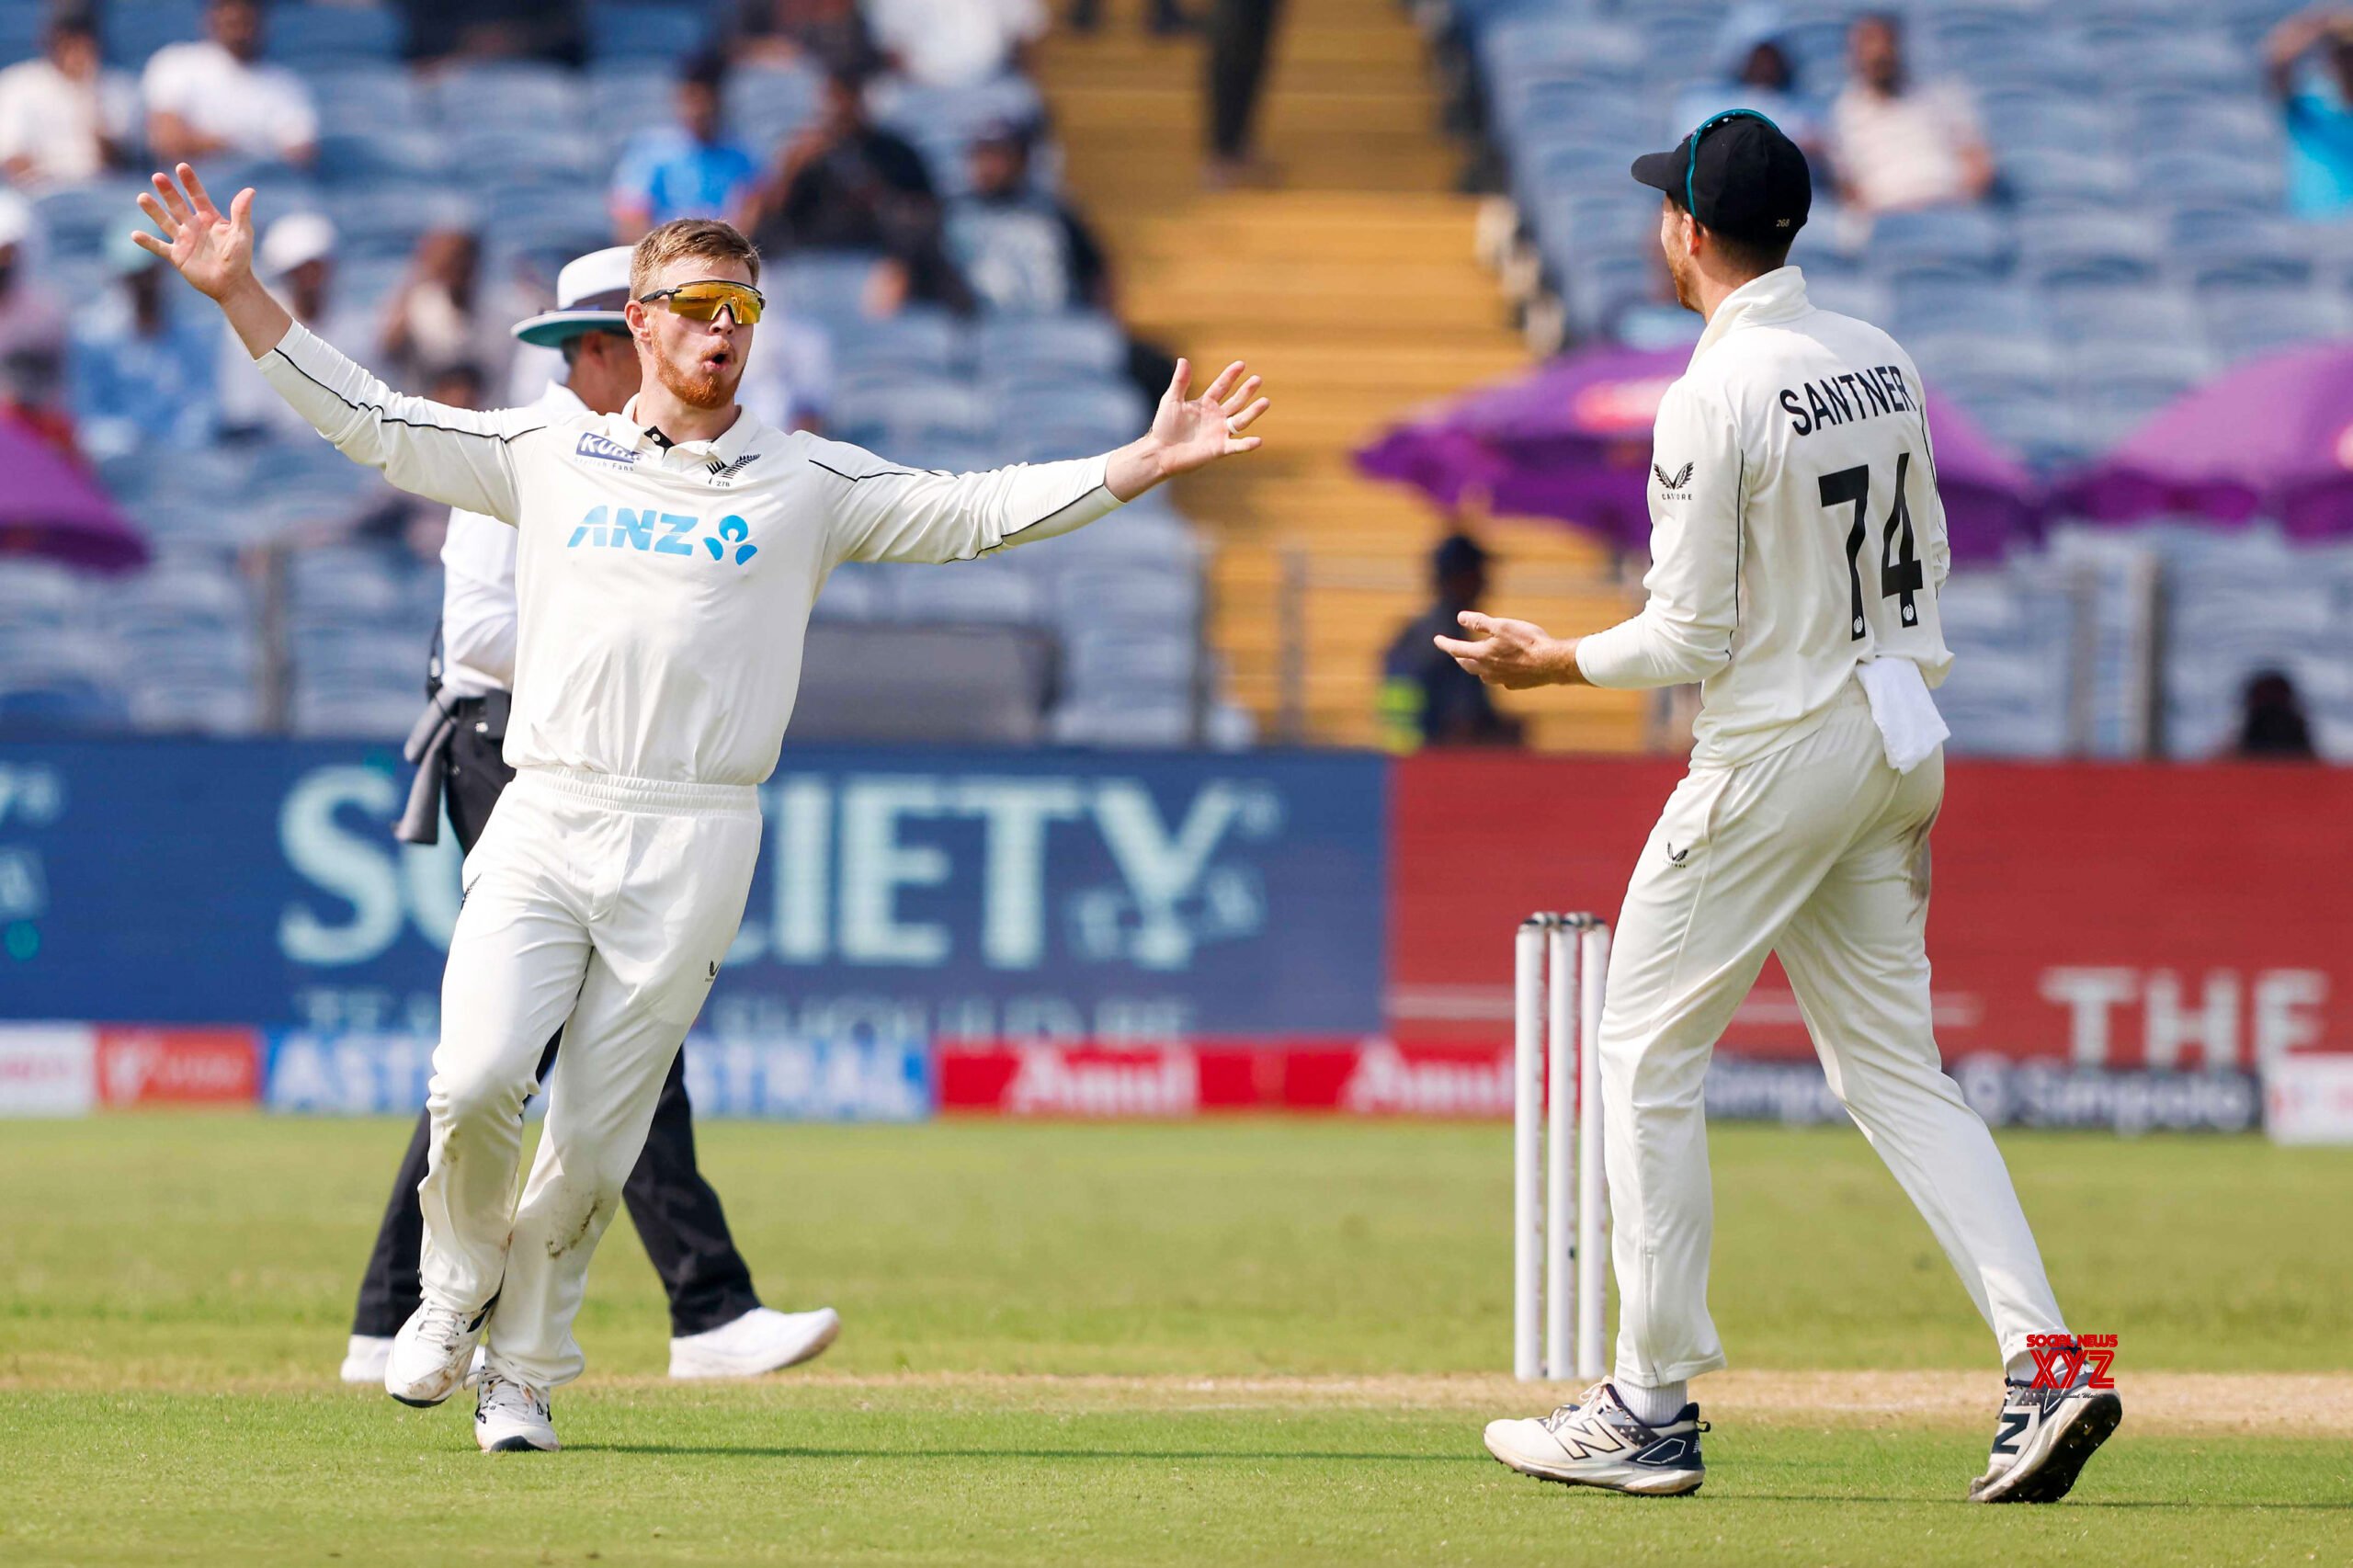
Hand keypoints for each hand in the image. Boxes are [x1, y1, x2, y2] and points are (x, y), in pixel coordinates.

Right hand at [132, 163, 254, 301]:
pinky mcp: (177, 256)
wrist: (232, 284)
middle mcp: (194, 226)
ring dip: (153, 211)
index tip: (182, 167)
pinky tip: (135, 234)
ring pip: (165, 222)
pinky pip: (159, 247)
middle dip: (168, 191)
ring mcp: (183, 240)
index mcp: (209, 218)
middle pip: (177, 205)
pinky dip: (148, 242)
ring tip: (142, 197)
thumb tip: (250, 191)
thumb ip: (242, 213)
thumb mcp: (242, 234)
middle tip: (158, 176)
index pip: (197, 196)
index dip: (190, 182)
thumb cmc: (240, 258)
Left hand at [1145, 357, 1269, 476]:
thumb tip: (1183, 359)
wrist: (1160, 452)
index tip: (1241, 364)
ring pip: (1241, 420)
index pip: (1221, 387)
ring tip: (1265, 401)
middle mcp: (1216, 417)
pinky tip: (1258, 440)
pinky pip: (1236, 446)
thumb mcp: (1171, 400)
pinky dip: (1247, 445)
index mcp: (1205, 404)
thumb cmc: (1164, 427)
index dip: (1230, 376)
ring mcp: (1219, 433)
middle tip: (1258, 379)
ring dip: (1253, 412)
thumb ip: (1180, 382)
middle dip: (1246, 391)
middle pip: (1236, 402)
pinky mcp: (1219, 449)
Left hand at [1432, 611, 1583, 688]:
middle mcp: (1487, 671)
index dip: (1445, 643)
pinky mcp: (1514, 684)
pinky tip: (1502, 667)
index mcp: (1482, 655)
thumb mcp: (1502, 625)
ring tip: (1478, 658)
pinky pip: (1499, 678)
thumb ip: (1479, 622)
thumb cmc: (1528, 641)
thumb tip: (1460, 617)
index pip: (1456, 649)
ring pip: (1482, 673)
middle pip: (1466, 664)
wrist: (1552, 663)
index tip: (1437, 639)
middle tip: (1456, 651)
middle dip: (1459, 656)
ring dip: (1477, 665)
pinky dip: (1496, 671)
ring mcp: (1501, 680)